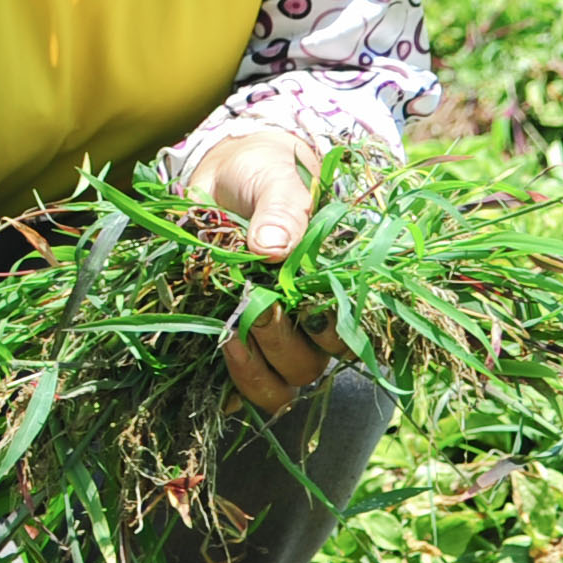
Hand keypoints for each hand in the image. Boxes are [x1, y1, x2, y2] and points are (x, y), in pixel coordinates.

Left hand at [192, 130, 344, 417]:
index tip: (303, 306)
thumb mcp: (276, 181)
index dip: (332, 332)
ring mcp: (272, 338)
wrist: (226, 174)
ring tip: (230, 337)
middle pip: (309, 365)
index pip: (349, 334)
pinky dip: (230, 386)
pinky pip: (242, 388)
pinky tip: (213, 361)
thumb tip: (272, 246)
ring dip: (255, 372)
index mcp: (333, 288)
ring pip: (279, 386)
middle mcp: (307, 322)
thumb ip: (282, 209)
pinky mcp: (235, 344)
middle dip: (282, 344)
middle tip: (259, 308)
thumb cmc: (264, 176)